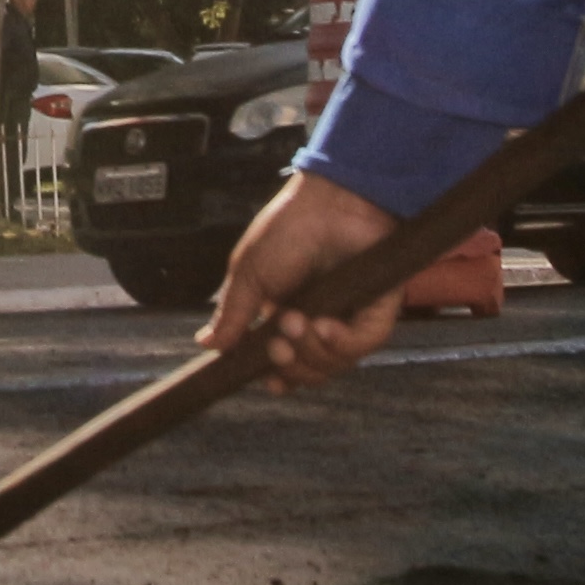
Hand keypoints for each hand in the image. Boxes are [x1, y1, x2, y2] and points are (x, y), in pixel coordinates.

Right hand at [204, 168, 415, 388]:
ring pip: (334, 365)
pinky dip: (341, 344)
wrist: (330, 202)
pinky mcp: (376, 310)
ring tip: (298, 321)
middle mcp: (319, 321)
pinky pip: (362, 346)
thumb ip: (232, 314)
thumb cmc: (289, 229)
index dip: (281, 377)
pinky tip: (324, 325)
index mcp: (287, 316)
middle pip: (309, 371)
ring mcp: (349, 317)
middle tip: (278, 342)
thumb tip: (207, 344)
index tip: (271, 382)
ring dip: (311, 352)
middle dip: (291, 366)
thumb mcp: (249, 273)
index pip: (287, 363)